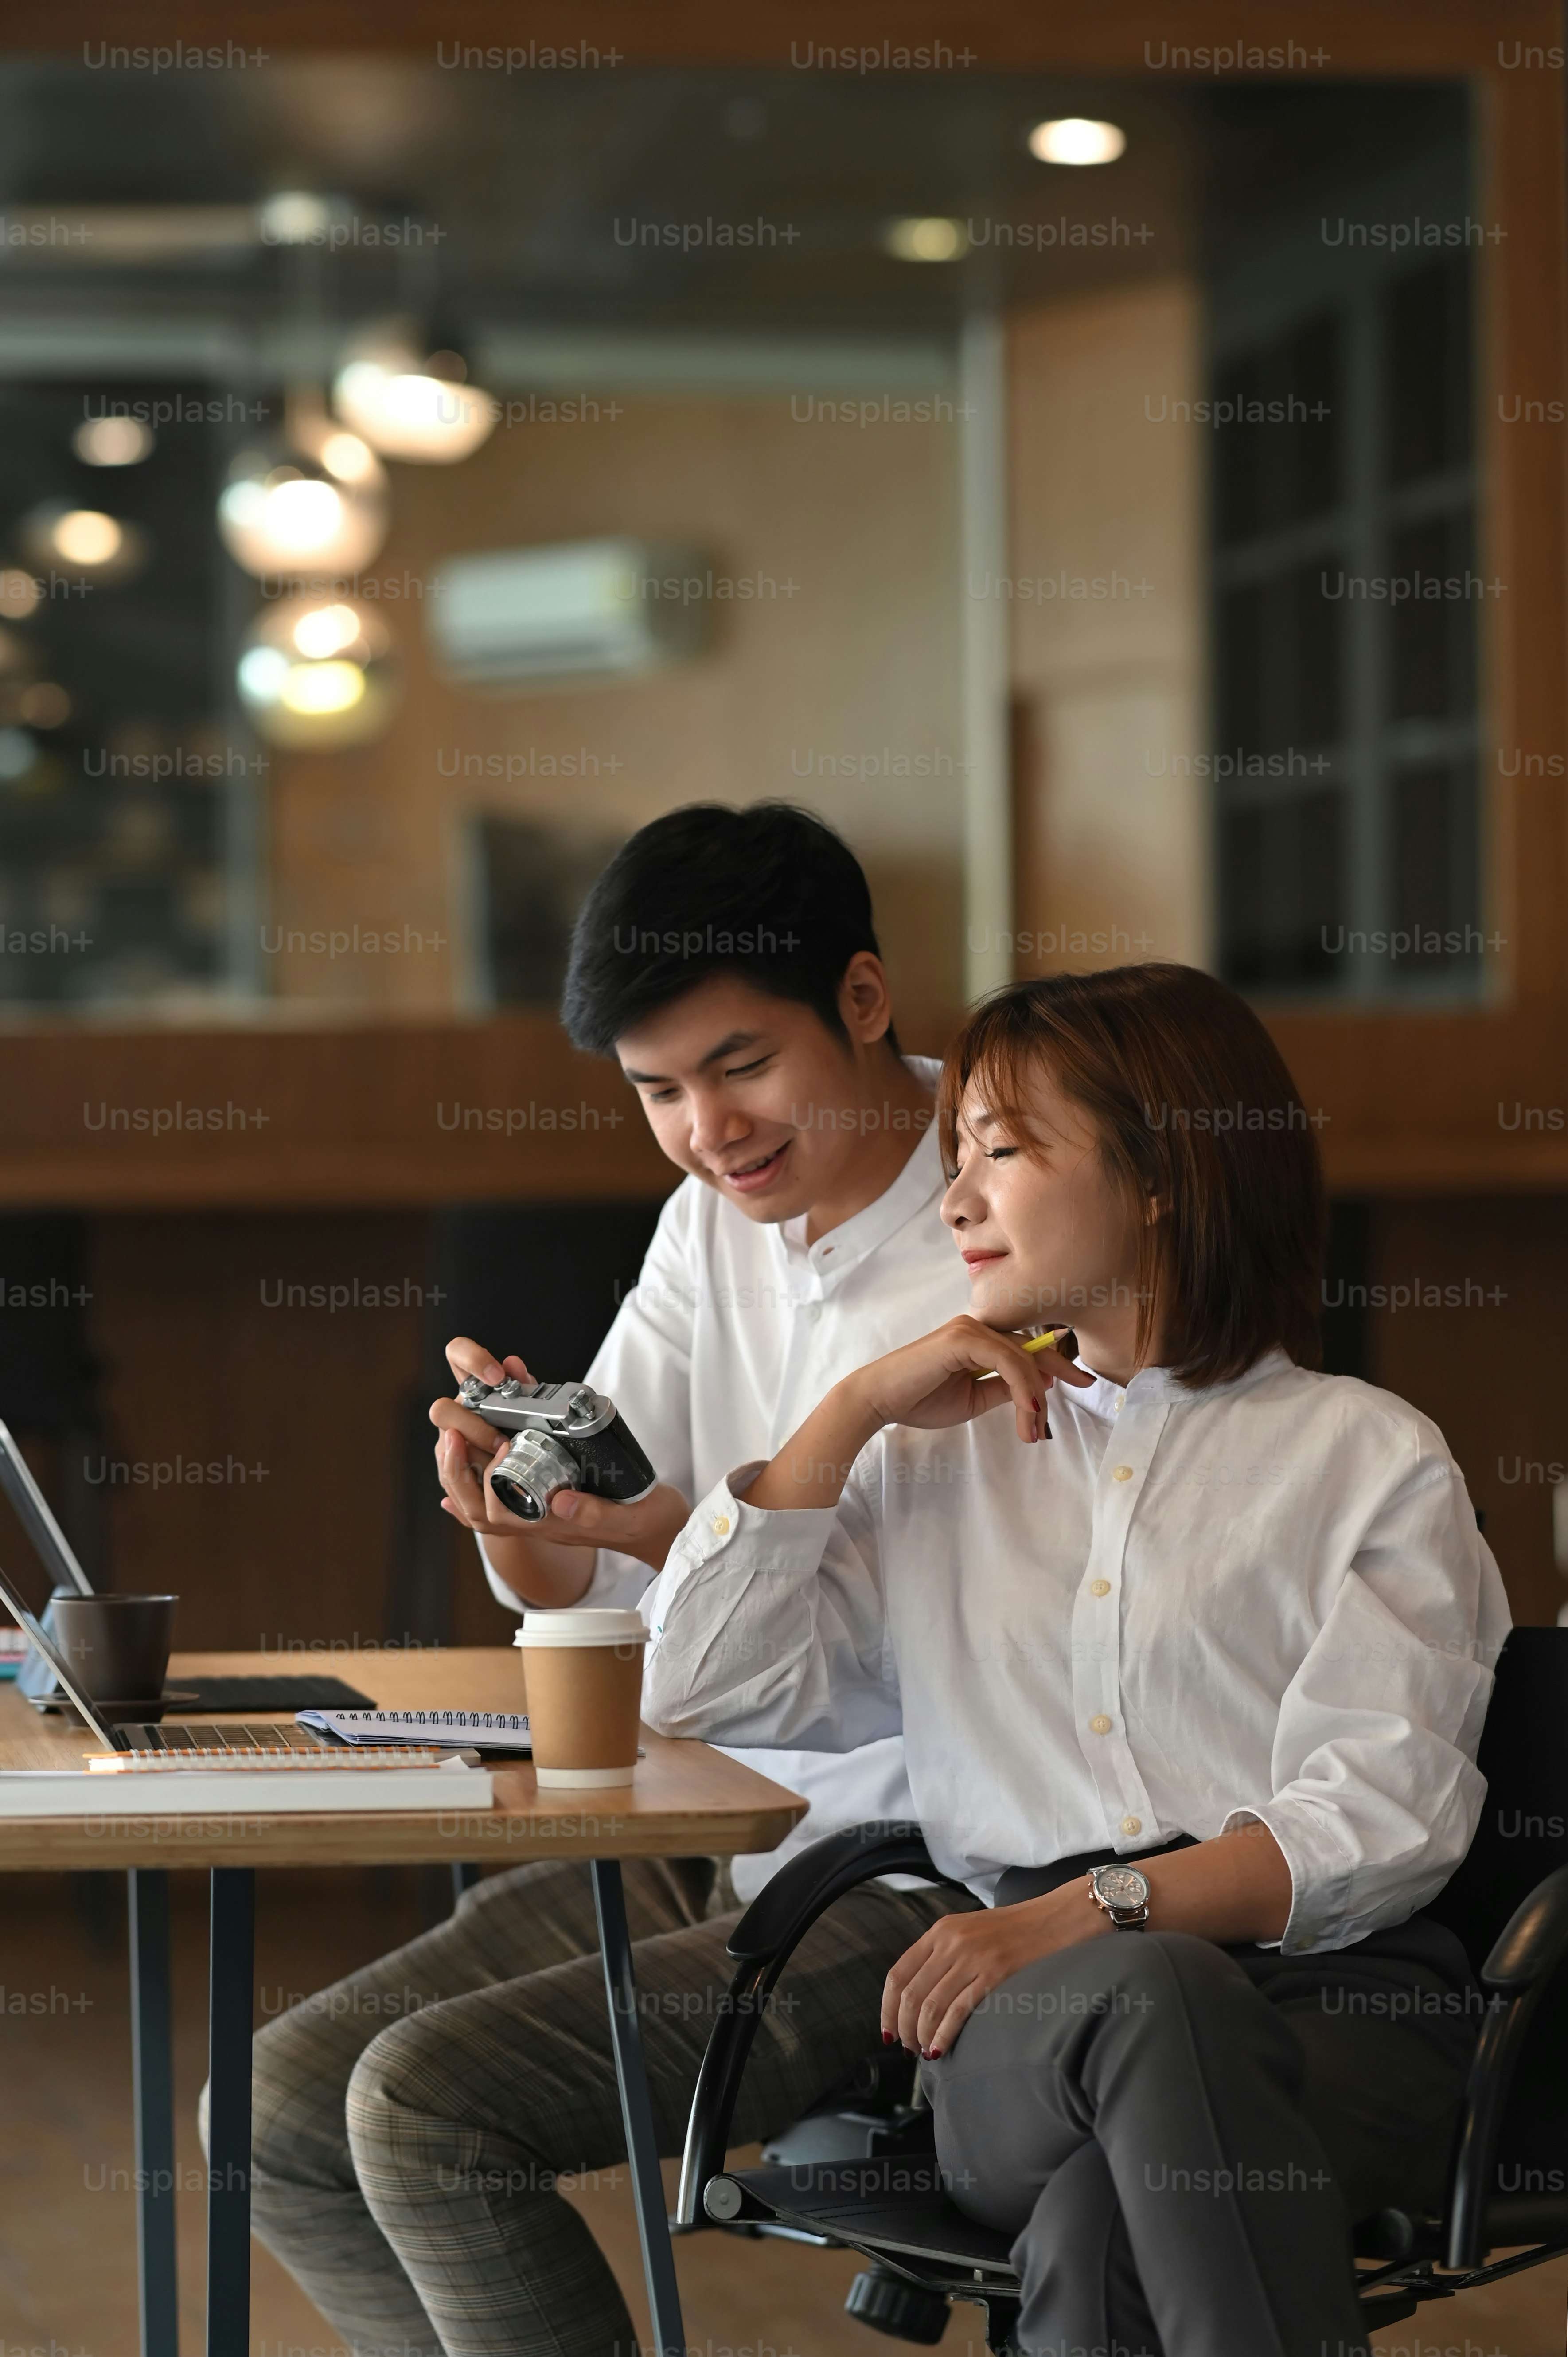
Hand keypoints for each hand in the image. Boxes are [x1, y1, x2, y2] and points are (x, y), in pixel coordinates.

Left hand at [429, 1337, 688, 1570]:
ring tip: (450, 1440)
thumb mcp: (627, 1514)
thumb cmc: (645, 1521)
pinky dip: (473, 1492)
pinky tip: (460, 1483)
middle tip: (450, 1434)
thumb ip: (595, 1512)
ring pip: (480, 1505)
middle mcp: (536, 1523)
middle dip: (457, 1472)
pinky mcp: (544, 1503)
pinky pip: (496, 1503)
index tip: (498, 1442)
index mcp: (551, 1525)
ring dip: (460, 1475)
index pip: (498, 1511)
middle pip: (477, 1509)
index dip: (488, 1477)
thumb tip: (561, 1502)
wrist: (659, 1531)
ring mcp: (537, 1515)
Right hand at [851, 1316, 1093, 1446]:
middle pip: (1031, 1351)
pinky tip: (1028, 1412)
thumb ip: (1005, 1388)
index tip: (1084, 1382)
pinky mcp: (963, 1338)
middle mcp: (977, 1326)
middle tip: (1063, 1411)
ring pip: (1022, 1359)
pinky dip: (1023, 1387)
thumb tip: (1041, 1387)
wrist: (880, 1400)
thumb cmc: (920, 1399)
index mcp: (979, 1338)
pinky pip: (1007, 1361)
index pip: (1027, 1347)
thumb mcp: (975, 1398)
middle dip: (1055, 1382)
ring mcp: (969, 1328)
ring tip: (1032, 1431)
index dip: (1058, 1364)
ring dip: (1034, 1399)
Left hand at [881, 1885, 1101, 2057]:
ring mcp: (973, 1956)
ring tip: (926, 2053)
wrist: (1059, 1918)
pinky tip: (941, 2050)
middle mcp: (951, 1941)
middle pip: (910, 1995)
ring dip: (922, 2036)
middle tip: (908, 2049)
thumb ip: (944, 1956)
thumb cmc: (1017, 1931)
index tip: (888, 2032)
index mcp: (941, 1930)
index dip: (887, 2009)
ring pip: (930, 2005)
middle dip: (904, 2029)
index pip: (897, 1974)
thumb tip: (920, 1999)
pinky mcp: (996, 1973)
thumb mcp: (971, 1932)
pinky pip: (958, 2011)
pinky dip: (944, 2035)